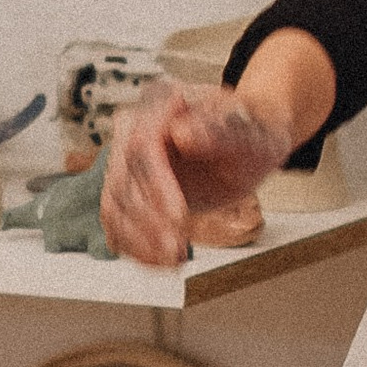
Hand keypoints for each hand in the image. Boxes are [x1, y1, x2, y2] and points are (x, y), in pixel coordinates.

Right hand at [100, 80, 287, 267]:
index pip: (143, 147)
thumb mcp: (250, 132)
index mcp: (162, 104)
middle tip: (176, 249)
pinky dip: (135, 246)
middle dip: (147, 220)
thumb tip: (181, 135)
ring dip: (138, 239)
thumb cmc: (253, 130)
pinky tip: (161, 262)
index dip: (156, 185)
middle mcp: (136, 129)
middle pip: (121, 179)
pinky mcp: (132, 188)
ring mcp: (129, 160)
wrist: (248, 142)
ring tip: (173, 259)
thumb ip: (220, 131)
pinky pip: (118, 221)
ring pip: (114, 204)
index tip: (179, 217)